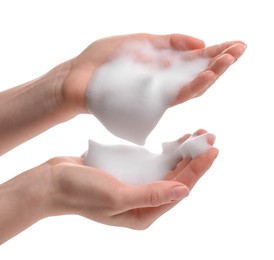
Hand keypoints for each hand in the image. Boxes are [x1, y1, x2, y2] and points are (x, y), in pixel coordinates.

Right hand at [48, 130, 216, 228]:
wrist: (53, 181)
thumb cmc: (81, 192)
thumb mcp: (117, 197)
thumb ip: (151, 195)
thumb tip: (184, 192)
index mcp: (143, 213)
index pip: (179, 188)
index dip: (198, 169)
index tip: (212, 150)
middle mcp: (143, 202)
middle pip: (177, 178)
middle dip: (195, 159)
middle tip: (210, 138)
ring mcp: (136, 186)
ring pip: (167, 169)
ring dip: (183, 153)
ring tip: (198, 136)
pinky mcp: (129, 173)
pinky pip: (153, 162)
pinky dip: (165, 151)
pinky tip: (176, 142)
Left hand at [63, 33, 245, 111]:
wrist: (79, 78)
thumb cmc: (103, 61)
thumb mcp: (137, 41)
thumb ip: (167, 42)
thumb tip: (198, 42)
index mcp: (160, 66)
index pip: (194, 60)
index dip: (215, 52)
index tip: (234, 44)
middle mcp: (162, 82)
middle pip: (198, 74)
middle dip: (221, 62)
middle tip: (240, 49)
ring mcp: (156, 94)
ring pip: (192, 87)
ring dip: (213, 74)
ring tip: (230, 59)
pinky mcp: (149, 104)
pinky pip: (176, 96)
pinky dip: (193, 86)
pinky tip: (209, 75)